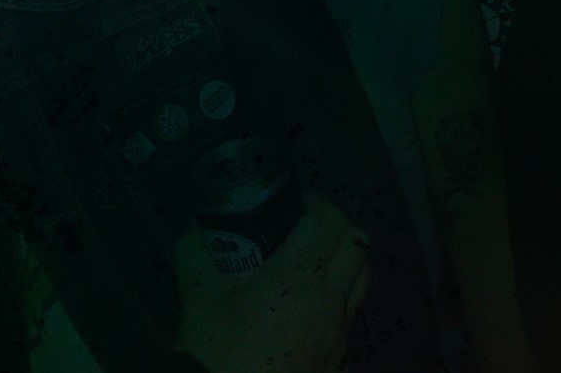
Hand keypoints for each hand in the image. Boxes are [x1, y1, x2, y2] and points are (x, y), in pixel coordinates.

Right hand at [174, 192, 370, 372]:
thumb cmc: (214, 350)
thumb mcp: (196, 296)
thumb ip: (196, 251)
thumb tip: (197, 225)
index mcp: (296, 278)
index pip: (331, 221)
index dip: (318, 203)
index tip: (297, 203)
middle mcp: (328, 300)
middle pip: (358, 243)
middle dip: (336, 226)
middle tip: (308, 226)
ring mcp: (339, 331)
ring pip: (364, 277)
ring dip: (346, 259)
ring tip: (315, 261)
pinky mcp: (340, 356)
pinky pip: (352, 312)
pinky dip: (340, 296)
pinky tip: (308, 303)